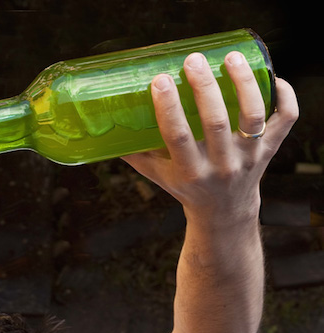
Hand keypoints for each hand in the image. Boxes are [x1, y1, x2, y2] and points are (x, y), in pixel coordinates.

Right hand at [122, 51, 298, 225]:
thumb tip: (108, 127)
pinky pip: (286, 120)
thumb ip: (135, 153)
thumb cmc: (185, 187)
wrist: (223, 212)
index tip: (160, 80)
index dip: (169, 107)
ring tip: (230, 58)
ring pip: (252, 116)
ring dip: (244, 84)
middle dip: (204, 88)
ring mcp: (248, 157)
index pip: (178, 137)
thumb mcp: (157, 175)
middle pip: (216, 122)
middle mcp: (221, 166)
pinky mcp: (269, 149)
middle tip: (192, 61)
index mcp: (190, 173)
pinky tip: (272, 77)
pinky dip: (285, 96)